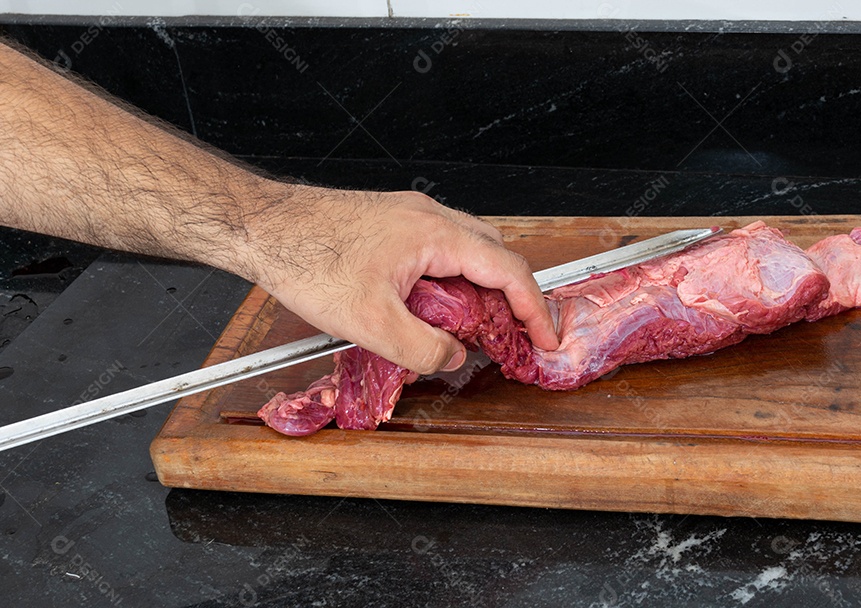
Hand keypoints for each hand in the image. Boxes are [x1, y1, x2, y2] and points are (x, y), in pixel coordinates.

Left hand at [243, 185, 558, 374]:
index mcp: (436, 235)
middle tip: (516, 336)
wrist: (262, 226)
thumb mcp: (370, 323)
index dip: (535, 308)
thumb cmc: (307, 260)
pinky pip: (439, 250)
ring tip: (474, 328)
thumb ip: (421, 348)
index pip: (508, 270)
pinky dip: (451, 279)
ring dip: (480, 289)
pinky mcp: (390, 223)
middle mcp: (430, 217)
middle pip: (495, 255)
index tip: (546, 337)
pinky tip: (430, 307)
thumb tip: (453, 359)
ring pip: (467, 250)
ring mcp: (410, 217)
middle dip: (513, 297)